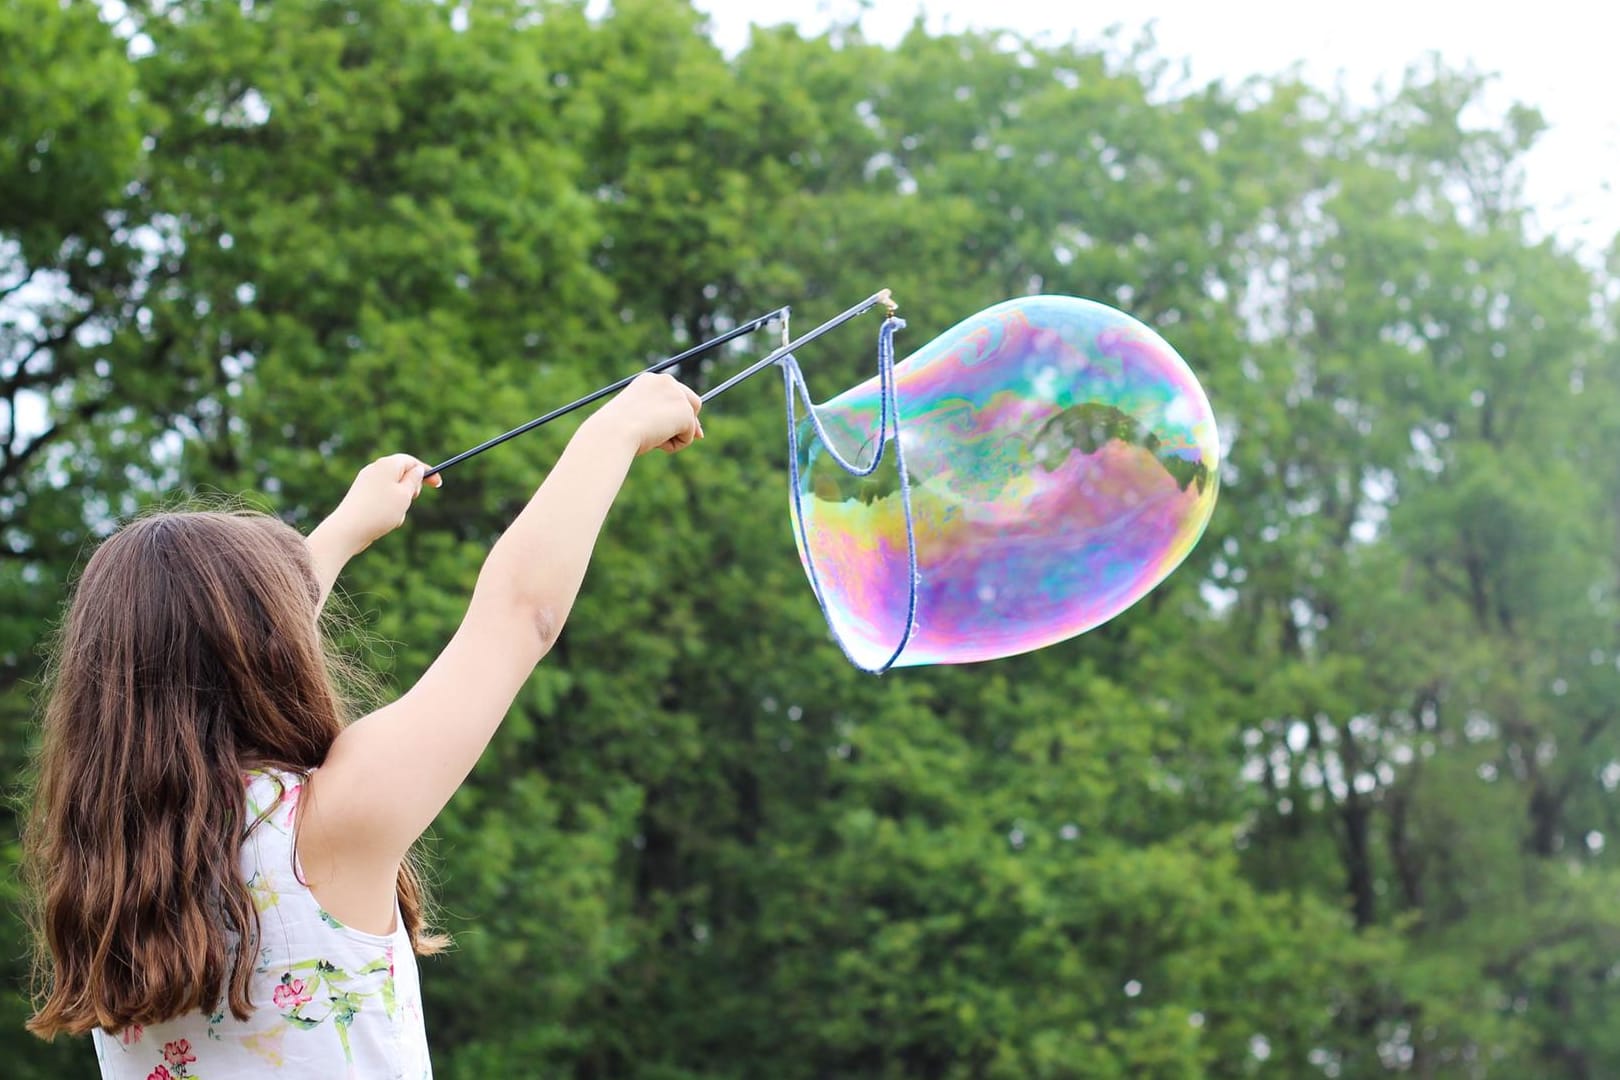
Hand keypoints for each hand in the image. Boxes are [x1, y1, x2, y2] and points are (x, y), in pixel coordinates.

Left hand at [323, 453, 442, 554]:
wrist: (348, 529)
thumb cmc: (380, 511)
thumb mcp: (405, 495)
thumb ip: (414, 480)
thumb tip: (417, 470)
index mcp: (387, 464)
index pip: (412, 462)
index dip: (427, 472)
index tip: (438, 485)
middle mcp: (375, 469)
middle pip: (402, 474)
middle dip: (411, 489)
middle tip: (411, 500)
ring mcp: (366, 482)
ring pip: (393, 490)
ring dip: (400, 503)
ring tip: (394, 516)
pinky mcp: (360, 495)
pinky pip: (382, 499)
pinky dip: (388, 508)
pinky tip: (384, 521)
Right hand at [595, 372, 703, 455]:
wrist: (614, 431)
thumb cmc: (617, 431)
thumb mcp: (638, 421)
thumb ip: (660, 419)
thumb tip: (687, 430)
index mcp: (650, 380)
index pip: (674, 393)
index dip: (679, 411)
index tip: (680, 425)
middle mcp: (666, 381)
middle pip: (692, 401)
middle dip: (693, 421)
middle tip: (698, 436)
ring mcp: (677, 395)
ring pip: (690, 422)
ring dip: (676, 436)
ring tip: (653, 441)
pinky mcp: (685, 412)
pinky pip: (688, 436)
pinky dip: (675, 445)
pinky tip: (656, 442)